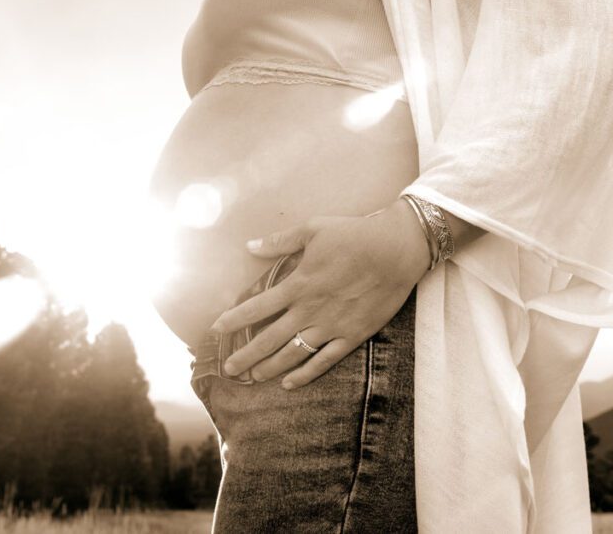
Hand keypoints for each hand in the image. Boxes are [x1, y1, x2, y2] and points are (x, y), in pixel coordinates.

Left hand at [212, 198, 429, 388]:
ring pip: (293, 354)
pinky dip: (306, 374)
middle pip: (269, 339)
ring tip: (253, 377)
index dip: (234, 320)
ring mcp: (331, 326)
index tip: (215, 330)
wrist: (397, 249)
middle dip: (245, 355)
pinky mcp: (353, 335)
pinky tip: (290, 383)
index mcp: (298, 284)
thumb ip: (280, 241)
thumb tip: (251, 245)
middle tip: (228, 369)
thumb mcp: (313, 229)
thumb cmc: (354, 235)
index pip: (256, 307)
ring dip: (270, 368)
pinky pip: (324, 361)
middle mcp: (310, 309)